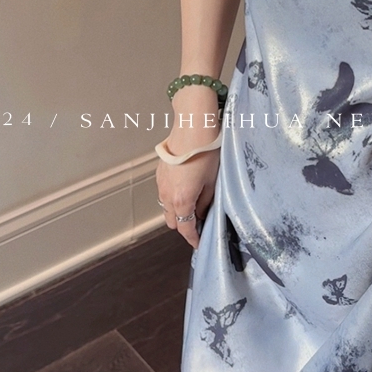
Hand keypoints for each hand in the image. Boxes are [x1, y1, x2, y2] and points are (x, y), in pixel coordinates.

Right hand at [157, 84, 223, 249]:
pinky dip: (173, 198)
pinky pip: (164, 194)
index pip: (185, 229)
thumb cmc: (207, 153)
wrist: (193, 127)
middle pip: (172, 222)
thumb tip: (201, 214)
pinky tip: (185, 190)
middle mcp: (167, 195)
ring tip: (193, 206)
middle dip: (184, 226)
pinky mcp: (159, 173)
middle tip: (199, 223)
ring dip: (177, 213)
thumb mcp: (212, 182)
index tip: (199, 243)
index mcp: (182, 201)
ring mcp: (161, 184)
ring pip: (166, 208)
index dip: (193, 238)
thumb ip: (206, 203)